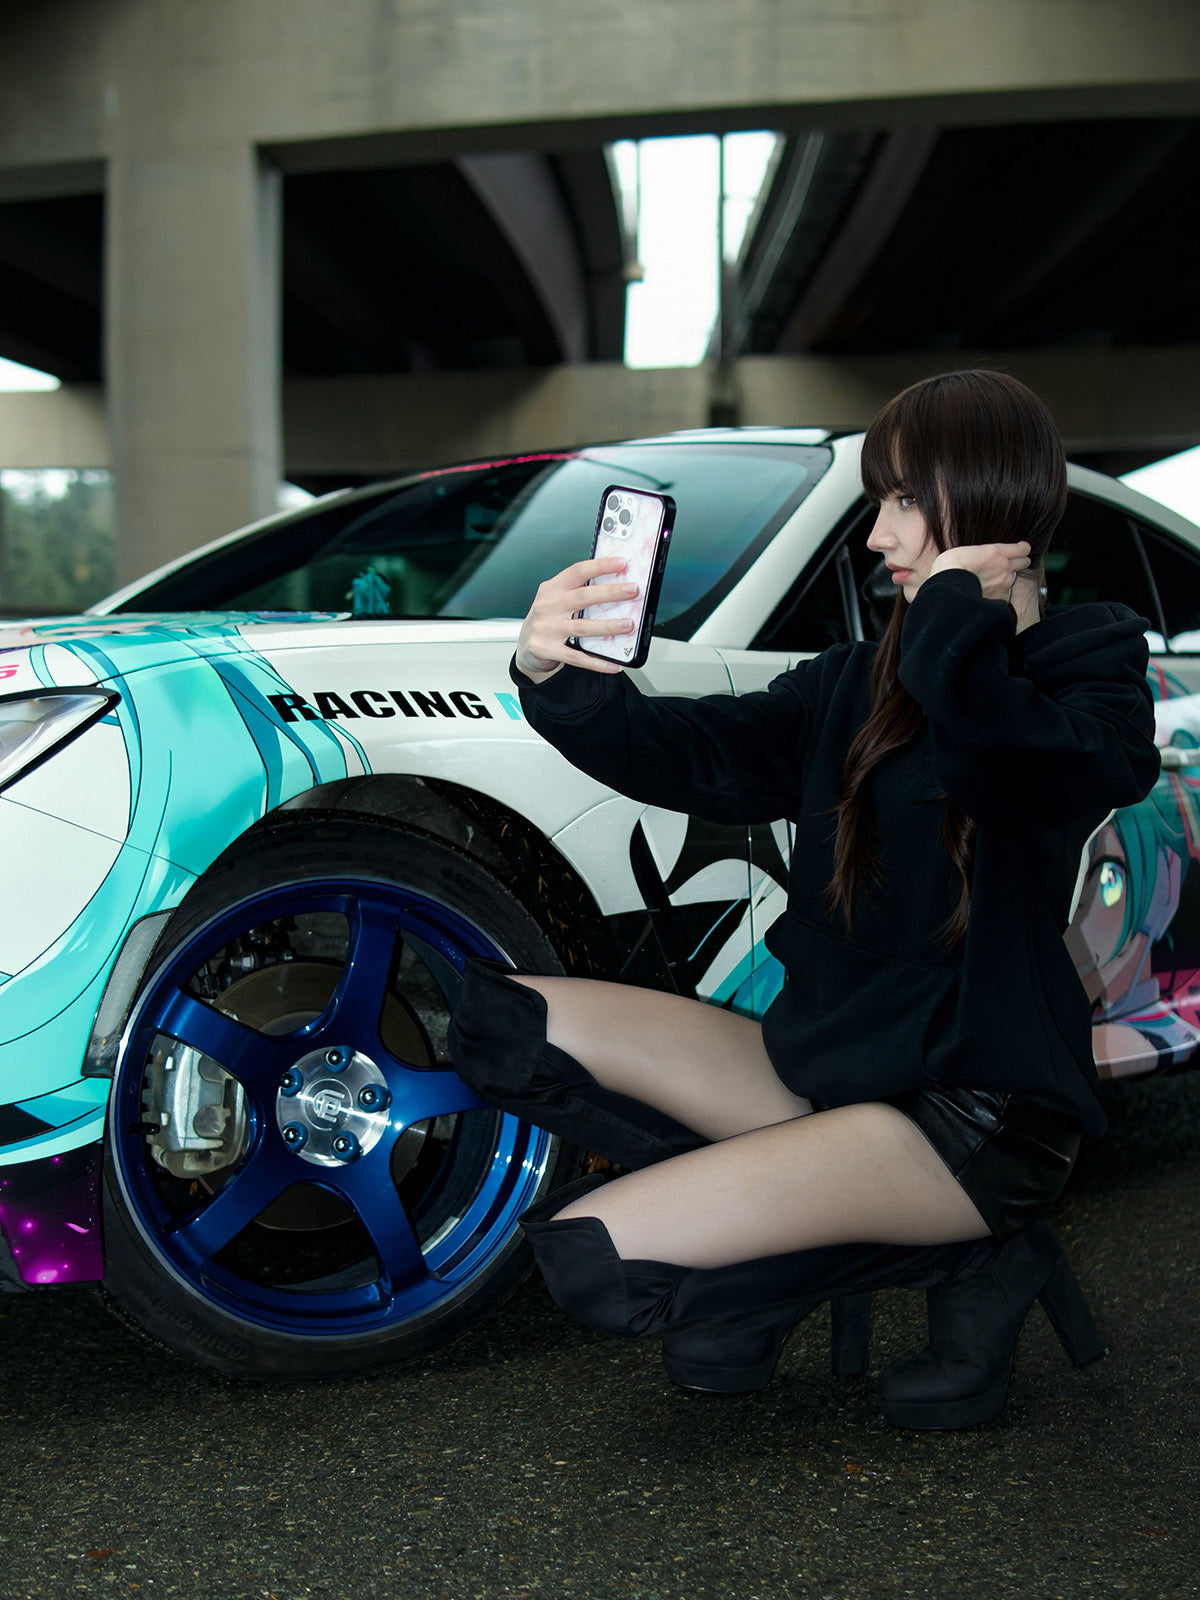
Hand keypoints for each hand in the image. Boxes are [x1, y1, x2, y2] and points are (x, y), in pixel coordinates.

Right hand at [514, 556, 638, 681]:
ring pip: (582, 627)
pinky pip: (576, 657)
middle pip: (582, 597)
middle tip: (632, 590)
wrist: (526, 646)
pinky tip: (613, 665)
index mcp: (552, 588)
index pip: (577, 571)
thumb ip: (579, 592)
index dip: (600, 566)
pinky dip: (596, 662)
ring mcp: (546, 628)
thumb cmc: (548, 619)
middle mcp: (548, 606)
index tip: (622, 563)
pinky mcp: (547, 649)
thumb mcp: (557, 599)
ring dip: (608, 626)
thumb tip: (617, 587)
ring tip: (629, 625)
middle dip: (610, 592)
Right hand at [929, 541, 1031, 602]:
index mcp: (996, 552)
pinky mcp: (999, 599)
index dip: (1021, 549)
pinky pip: (1004, 595)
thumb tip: (987, 557)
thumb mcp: (967, 551)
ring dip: (1004, 579)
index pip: (1023, 549)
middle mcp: (1004, 567)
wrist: (946, 589)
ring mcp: (1004, 584)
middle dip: (1017, 562)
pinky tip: (984, 594)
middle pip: (1024, 562)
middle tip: (1005, 565)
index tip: (1019, 549)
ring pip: (1011, 579)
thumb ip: (983, 554)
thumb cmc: (949, 567)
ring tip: (988, 582)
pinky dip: (997, 595)